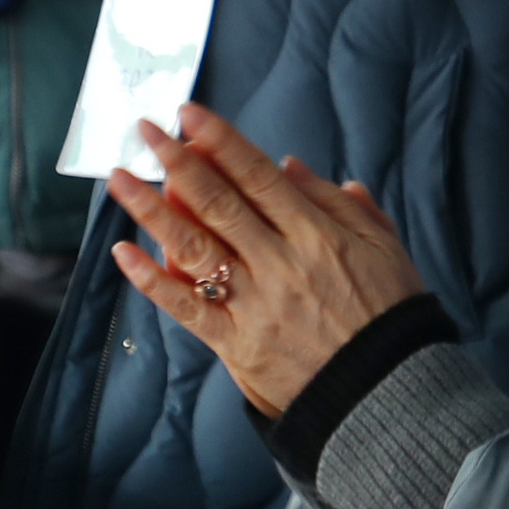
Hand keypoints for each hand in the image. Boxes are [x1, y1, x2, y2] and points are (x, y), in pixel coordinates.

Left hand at [106, 103, 427, 415]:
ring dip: (153, 211)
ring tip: (120, 180)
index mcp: (316, 234)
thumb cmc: (388, 314)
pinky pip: (186, 308)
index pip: (259, 177)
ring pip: (194, 249)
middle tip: (147, 132)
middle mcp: (279, 263)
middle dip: (179, 163)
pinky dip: (152, 281)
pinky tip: (123, 253)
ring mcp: (253, 303)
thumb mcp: (384, 246)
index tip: (189, 115)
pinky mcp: (235, 343)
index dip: (221, 142)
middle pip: (219, 204)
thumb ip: (341, 204)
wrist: (386, 392)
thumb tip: (290, 166)